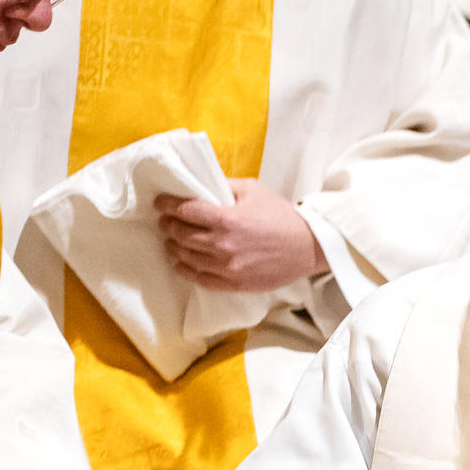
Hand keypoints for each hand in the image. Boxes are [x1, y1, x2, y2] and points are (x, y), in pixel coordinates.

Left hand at [159, 180, 328, 291]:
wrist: (309, 247)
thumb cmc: (283, 217)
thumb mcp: (254, 191)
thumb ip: (224, 186)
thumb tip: (200, 185)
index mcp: (227, 219)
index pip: (184, 210)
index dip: (167, 205)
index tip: (160, 203)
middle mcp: (223, 245)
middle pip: (181, 234)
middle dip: (168, 225)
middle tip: (165, 220)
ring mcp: (227, 267)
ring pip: (186, 257)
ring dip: (173, 246)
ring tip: (171, 240)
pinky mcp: (234, 283)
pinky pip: (200, 278)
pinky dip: (185, 269)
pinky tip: (180, 261)